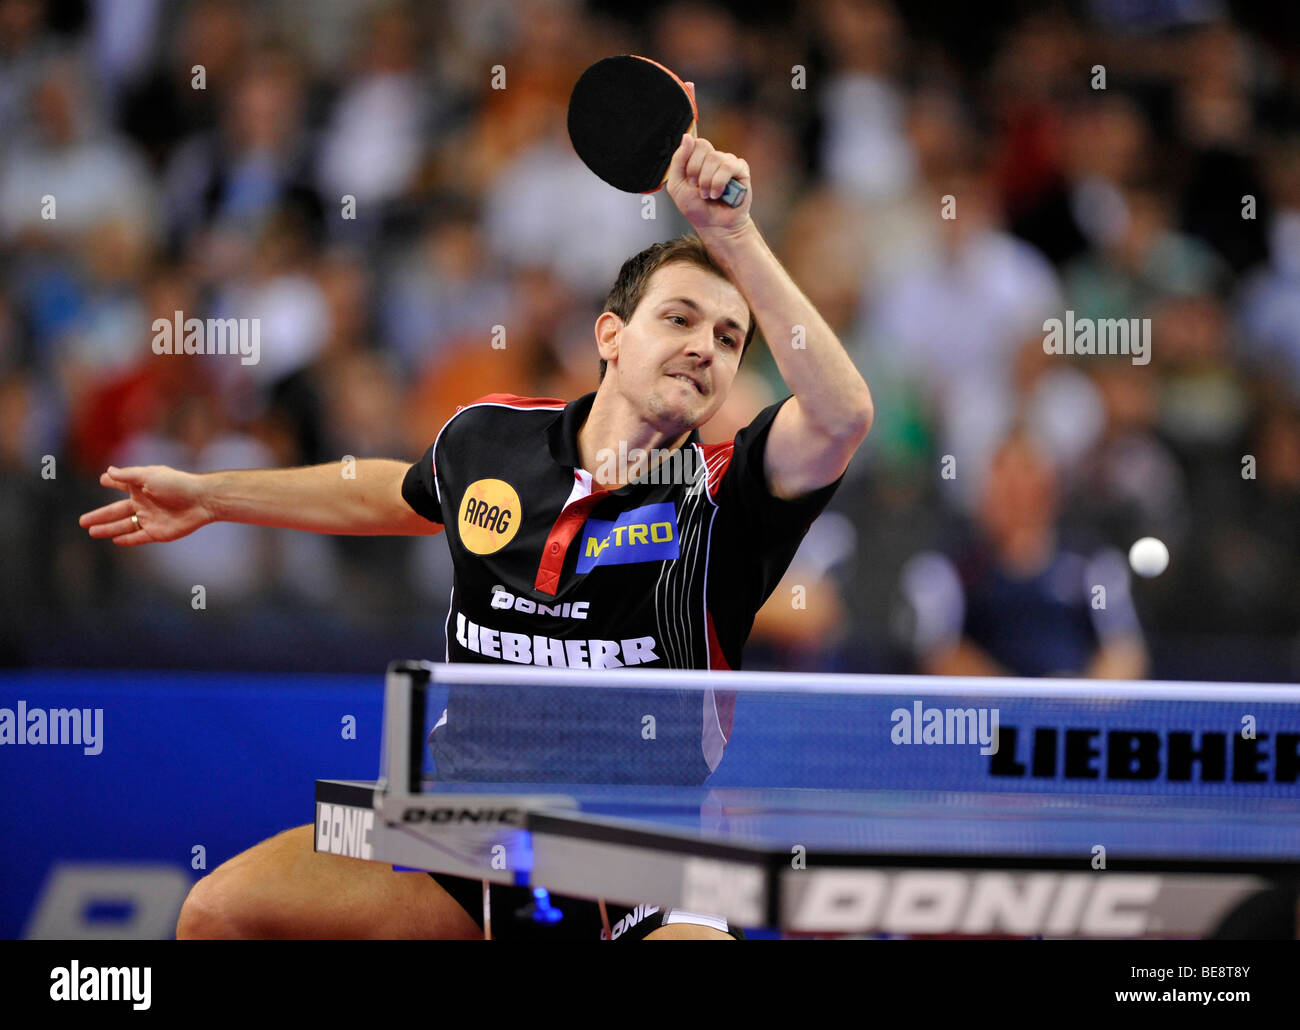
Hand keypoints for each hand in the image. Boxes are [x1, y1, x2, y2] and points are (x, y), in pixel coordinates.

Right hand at [79, 465, 214, 545]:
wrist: (201, 501)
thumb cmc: (176, 484)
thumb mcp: (149, 475)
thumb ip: (127, 476)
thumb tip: (108, 471)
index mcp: (140, 487)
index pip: (121, 485)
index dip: (111, 482)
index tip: (103, 480)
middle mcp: (143, 503)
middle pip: (116, 511)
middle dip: (99, 516)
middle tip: (82, 521)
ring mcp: (149, 519)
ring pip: (123, 526)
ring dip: (107, 529)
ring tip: (91, 531)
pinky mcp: (157, 533)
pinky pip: (138, 537)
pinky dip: (127, 539)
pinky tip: (116, 541)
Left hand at [666, 131, 751, 235]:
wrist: (713, 226)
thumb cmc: (696, 208)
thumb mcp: (677, 185)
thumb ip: (678, 160)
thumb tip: (687, 136)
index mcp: (699, 158)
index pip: (694, 142)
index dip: (689, 160)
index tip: (689, 179)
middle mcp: (714, 158)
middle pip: (704, 146)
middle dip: (696, 171)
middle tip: (698, 188)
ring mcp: (728, 163)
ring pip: (716, 158)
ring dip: (707, 181)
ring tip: (708, 195)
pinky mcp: (741, 171)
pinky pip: (729, 166)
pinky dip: (720, 182)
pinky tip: (719, 194)